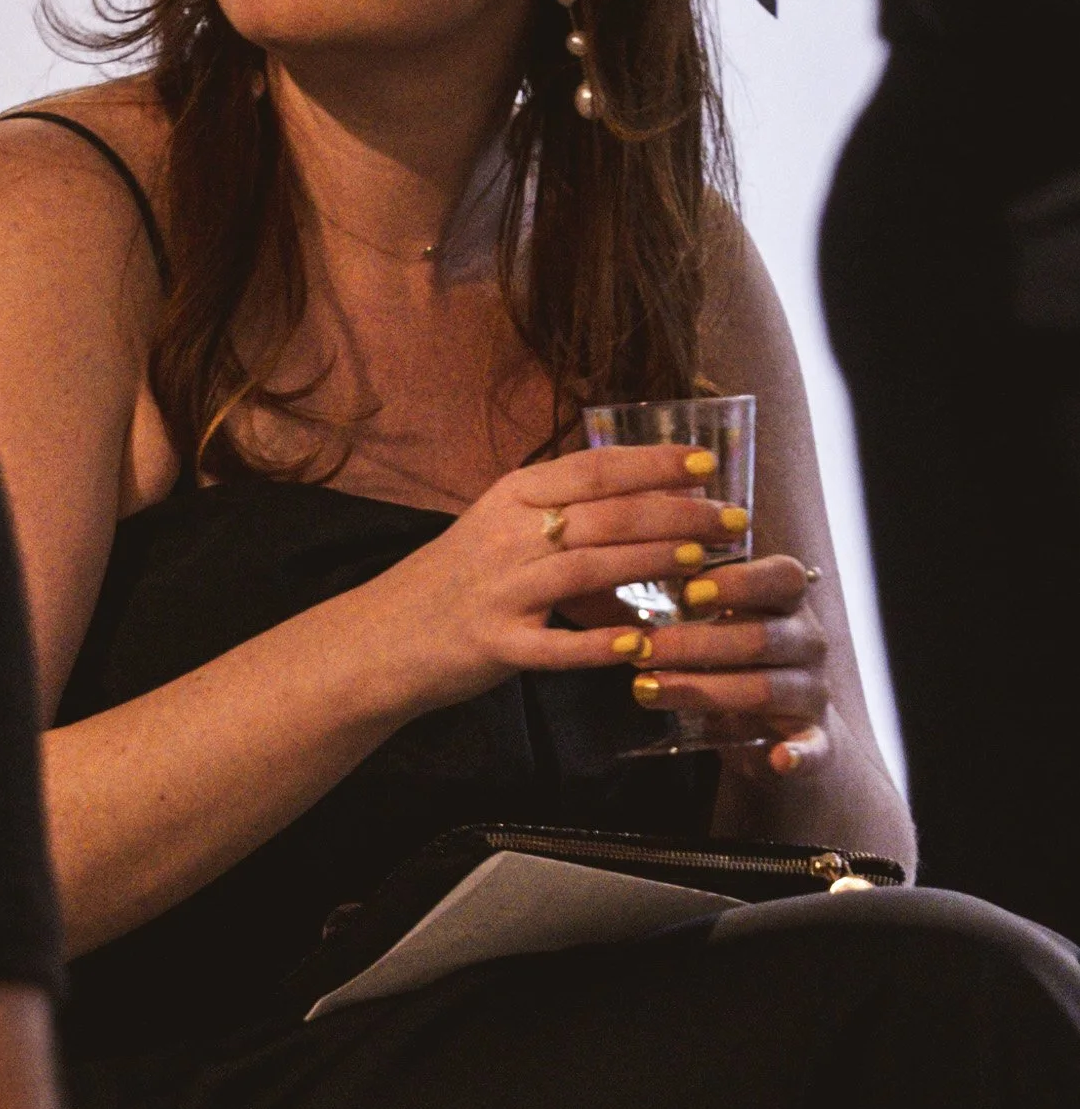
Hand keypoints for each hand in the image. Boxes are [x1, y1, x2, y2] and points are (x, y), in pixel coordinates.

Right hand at [373, 445, 751, 712]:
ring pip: (590, 568)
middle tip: (731, 517)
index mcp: (510, 499)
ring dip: (653, 561)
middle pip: (605, 514)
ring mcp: (500, 592)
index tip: (706, 462)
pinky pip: (556, 646)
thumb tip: (645, 520)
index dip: (655, 462)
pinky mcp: (495, 645)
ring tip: (704, 560)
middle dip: (677, 512)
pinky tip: (640, 642)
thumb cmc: (450, 584)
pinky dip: (600, 644)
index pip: (594, 468)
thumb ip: (564, 524)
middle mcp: (506, 537)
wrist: (378, 639)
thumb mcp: (499, 535)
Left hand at [613, 553, 833, 779]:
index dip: (739, 582)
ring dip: (706, 692)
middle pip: (760, 637)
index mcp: (789, 603)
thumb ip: (691, 603)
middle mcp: (808, 642)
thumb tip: (624, 579)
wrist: (778, 725)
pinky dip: (801, 755)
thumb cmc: (735, 657)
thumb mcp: (721, 622)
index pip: (782, 577)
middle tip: (639, 650)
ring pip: (766, 690)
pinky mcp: (816, 740)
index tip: (688, 592)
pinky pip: (815, 748)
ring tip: (647, 691)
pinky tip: (782, 760)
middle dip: (694, 644)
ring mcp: (813, 692)